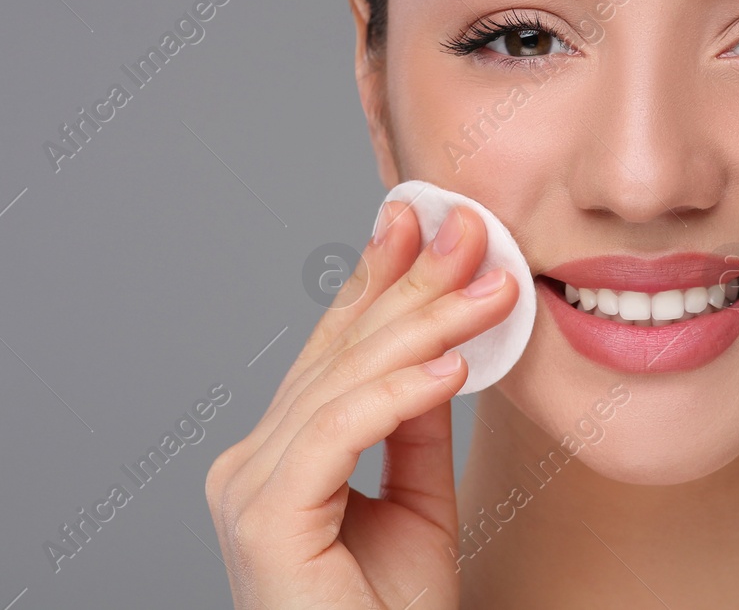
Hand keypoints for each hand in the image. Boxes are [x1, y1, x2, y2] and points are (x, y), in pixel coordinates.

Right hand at [205, 200, 518, 608]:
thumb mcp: (420, 503)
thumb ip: (419, 426)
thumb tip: (444, 345)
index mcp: (280, 456)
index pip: (334, 349)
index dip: (378, 280)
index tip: (420, 219)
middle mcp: (250, 463)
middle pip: (339, 352)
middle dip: (410, 282)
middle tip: (469, 227)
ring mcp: (248, 488)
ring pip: (343, 381)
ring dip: (425, 325)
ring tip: (489, 287)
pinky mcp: (265, 519)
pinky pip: (339, 433)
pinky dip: (399, 393)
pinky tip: (453, 364)